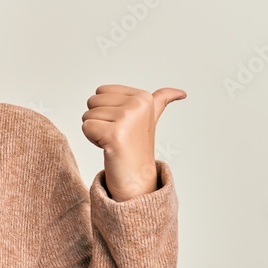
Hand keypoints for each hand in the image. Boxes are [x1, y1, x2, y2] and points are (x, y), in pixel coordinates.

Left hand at [81, 85, 186, 201]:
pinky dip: (92, 139)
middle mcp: (138, 104)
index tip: (122, 124)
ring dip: (95, 131)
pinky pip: (85, 127)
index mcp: (143, 96)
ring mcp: (127, 119)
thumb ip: (161, 100)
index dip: (105, 109)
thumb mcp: (151, 118)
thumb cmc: (137, 146)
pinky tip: (109, 147)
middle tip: (116, 134)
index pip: (100, 91)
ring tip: (114, 141)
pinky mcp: (115, 134)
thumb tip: (181, 92)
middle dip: (98, 120)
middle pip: (92, 101)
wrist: (137, 177)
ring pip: (87, 115)